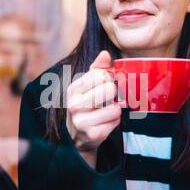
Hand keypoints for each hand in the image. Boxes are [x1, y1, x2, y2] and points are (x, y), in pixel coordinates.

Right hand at [66, 50, 122, 167]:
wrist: (77, 135)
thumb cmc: (84, 105)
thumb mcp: (86, 85)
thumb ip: (97, 69)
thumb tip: (105, 54)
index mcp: (73, 89)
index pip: (101, 75)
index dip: (109, 78)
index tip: (105, 84)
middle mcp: (75, 105)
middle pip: (110, 90)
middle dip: (114, 94)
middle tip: (108, 99)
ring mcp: (82, 121)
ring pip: (116, 108)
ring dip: (115, 110)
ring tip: (106, 112)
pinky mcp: (93, 134)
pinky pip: (116, 122)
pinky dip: (114, 122)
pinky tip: (105, 122)